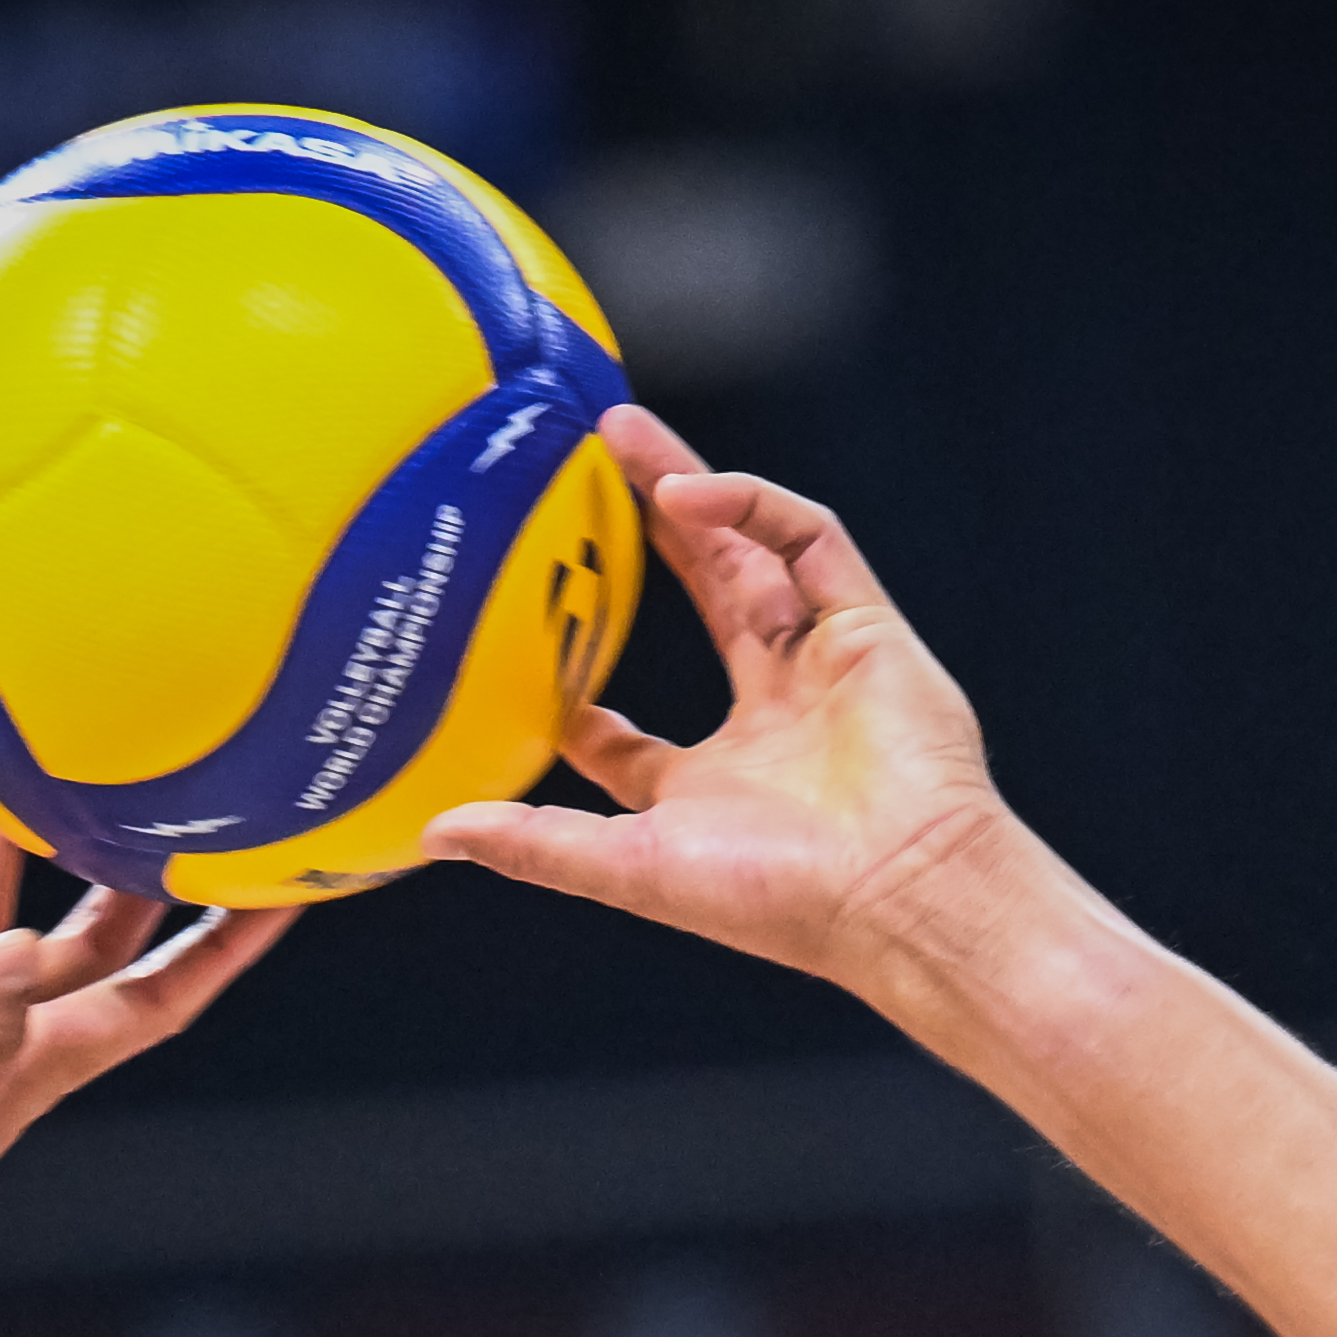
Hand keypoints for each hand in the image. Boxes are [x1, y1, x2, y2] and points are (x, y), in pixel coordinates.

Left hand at [423, 409, 1015, 993]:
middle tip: (579, 467)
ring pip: (749, 549)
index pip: (633, 737)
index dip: (580, 699)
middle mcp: (773, 714)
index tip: (525, 658)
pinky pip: (808, 539)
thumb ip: (538, 844)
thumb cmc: (784, 902)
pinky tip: (685, 493)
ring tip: (622, 434)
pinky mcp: (867, 625)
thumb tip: (437, 834)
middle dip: (639, 532)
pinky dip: (750, 507)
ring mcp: (822, 665)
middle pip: (699, 598)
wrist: (899, 892)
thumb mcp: (635, 867)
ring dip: (685, 489)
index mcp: (720, 783)